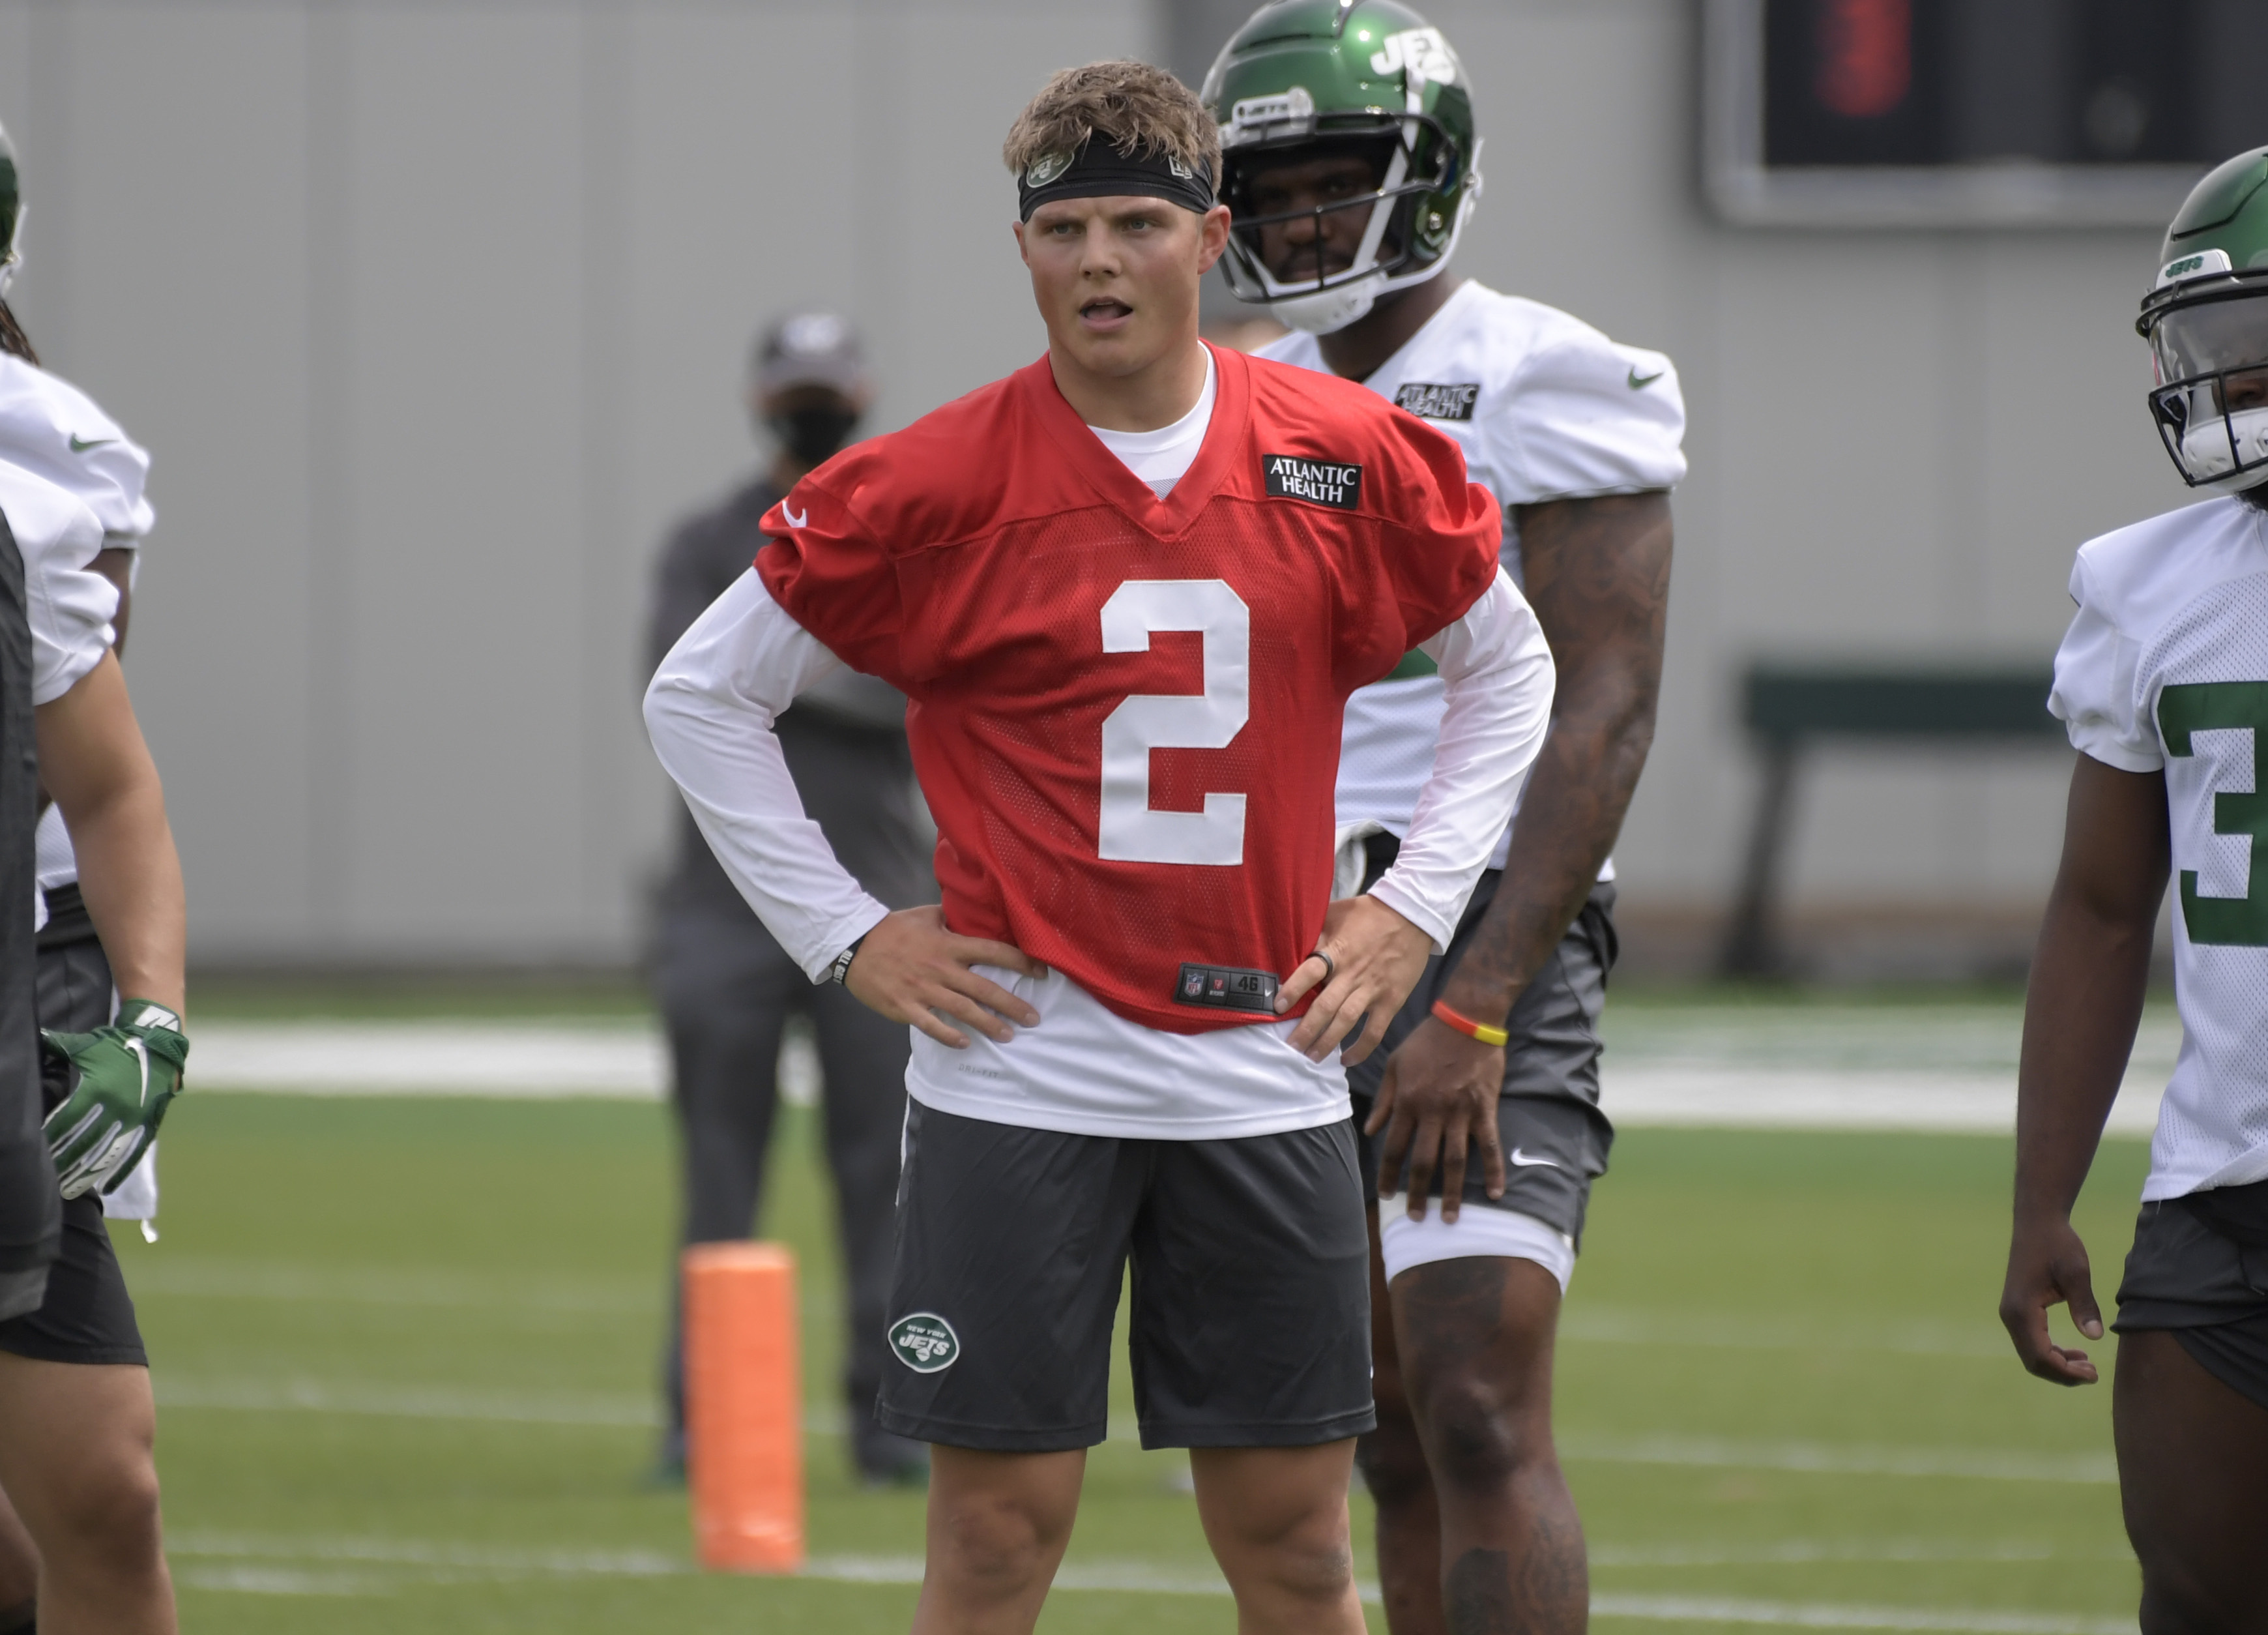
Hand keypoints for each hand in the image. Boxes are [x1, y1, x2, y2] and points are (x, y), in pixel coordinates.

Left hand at [42, 998, 187, 1199]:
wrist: (160, 1043)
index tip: (37, 1154)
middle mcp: (117, 1107)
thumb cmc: (117, 1044)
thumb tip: (35, 1037)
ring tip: (68, 1190)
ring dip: (86, 1174)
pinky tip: (106, 1188)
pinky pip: (134, 1153)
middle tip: (48, 1179)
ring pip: (107, 1153)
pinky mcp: (149, 1124)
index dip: (51, 1139)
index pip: (67, 1122)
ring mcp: (135, 1118)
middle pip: (84, 1142)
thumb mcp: (86, 1045)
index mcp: (98, 1089)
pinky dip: (120, 1172)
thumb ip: (57, 1045)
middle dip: (64, 1162)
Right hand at [843, 905, 1047, 1049]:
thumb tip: (976, 914)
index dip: (1020, 962)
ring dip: (988, 1024)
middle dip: (1012, 1004)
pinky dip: (949, 1035)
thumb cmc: (892, 928)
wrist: (854, 944)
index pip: (993, 952)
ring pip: (963, 1010)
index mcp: (949, 945)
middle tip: (1034, 1018)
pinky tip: (965, 1043)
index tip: (1041, 972)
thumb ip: (953, 918)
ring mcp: (923, 990)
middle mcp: (941, 969)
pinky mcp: (905, 1007)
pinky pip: (931, 1025)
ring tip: (1009, 1035)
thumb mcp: (927, 915)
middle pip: (984, 988)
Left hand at [1277, 895, 1433, 1064]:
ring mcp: (1373, 990)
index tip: (1277, 1007)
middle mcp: (1353, 974)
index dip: (1292, 990)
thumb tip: (1290, 943)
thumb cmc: (1370, 913)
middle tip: (1290, 1046)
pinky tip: (1346, 1060)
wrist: (1412, 917)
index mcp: (1337, 951)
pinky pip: (1375, 1031)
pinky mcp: (1391, 1001)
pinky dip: (1361, 1049)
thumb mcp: (1336, 913)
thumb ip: (1315, 931)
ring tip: (1311, 1057)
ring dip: (1327, 1042)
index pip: (1310, 972)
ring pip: (1346, 1022)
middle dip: (1306, 1029)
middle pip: (1325, 1006)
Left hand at [1366, 1017, 1504, 1222]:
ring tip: (1449, 1219)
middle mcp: (1433, 1112)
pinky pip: (1490, 1145)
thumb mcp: (1395, 1065)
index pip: (1393, 1147)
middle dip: (1418, 1193)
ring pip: (1455, 1161)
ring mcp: (1461, 1113)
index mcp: (1408, 1102)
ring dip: (1452, 1193)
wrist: (1467, 1020)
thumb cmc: (1427, 1040)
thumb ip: (1384, 1100)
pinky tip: (1495, 1194)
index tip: (1385, 1196)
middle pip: (1423, 1161)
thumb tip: (1370, 1130)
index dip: (1388, 1174)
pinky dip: (1494, 1171)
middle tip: (1416, 1218)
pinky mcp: (1485, 1110)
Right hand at [1999, 1214, 2103, 1384]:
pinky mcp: (2017, 1309)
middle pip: (2033, 1361)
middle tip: (2094, 1373)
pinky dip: (2051, 1352)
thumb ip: (2084, 1305)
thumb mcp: (2076, 1273)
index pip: (2041, 1356)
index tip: (2095, 1374)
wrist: (2037, 1222)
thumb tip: (2095, 1337)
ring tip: (2087, 1364)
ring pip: (2031, 1353)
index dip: (2067, 1372)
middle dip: (2062, 1373)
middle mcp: (2011, 1316)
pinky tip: (2074, 1349)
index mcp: (2022, 1310)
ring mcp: (2011, 1313)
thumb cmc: (2058, 1244)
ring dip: (2058, 1364)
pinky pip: (2031, 1341)